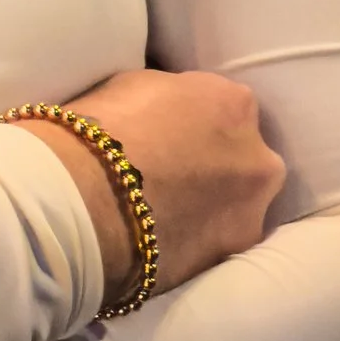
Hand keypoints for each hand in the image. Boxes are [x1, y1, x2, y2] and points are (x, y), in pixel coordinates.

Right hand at [15, 68, 282, 310]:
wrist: (81, 199)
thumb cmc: (99, 130)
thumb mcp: (135, 85)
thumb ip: (170, 98)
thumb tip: (172, 114)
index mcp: (233, 102)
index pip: (226, 107)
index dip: (196, 122)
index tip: (169, 135)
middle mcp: (258, 156)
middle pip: (244, 158)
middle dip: (217, 165)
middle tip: (173, 176)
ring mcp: (252, 210)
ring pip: (238, 205)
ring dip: (213, 206)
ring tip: (168, 214)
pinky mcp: (232, 256)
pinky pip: (218, 242)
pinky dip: (198, 241)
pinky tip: (167, 240)